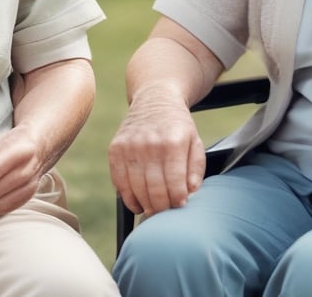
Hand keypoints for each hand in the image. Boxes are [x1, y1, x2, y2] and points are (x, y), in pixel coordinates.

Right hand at [108, 88, 205, 215]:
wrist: (155, 98)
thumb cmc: (178, 125)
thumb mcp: (195, 141)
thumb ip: (196, 169)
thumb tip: (189, 192)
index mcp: (173, 143)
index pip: (175, 184)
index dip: (178, 201)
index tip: (180, 205)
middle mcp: (150, 144)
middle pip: (155, 190)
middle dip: (162, 208)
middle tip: (166, 212)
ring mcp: (130, 146)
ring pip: (136, 189)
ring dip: (145, 205)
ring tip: (153, 209)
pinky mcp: (115, 149)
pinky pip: (119, 182)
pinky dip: (128, 197)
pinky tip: (137, 202)